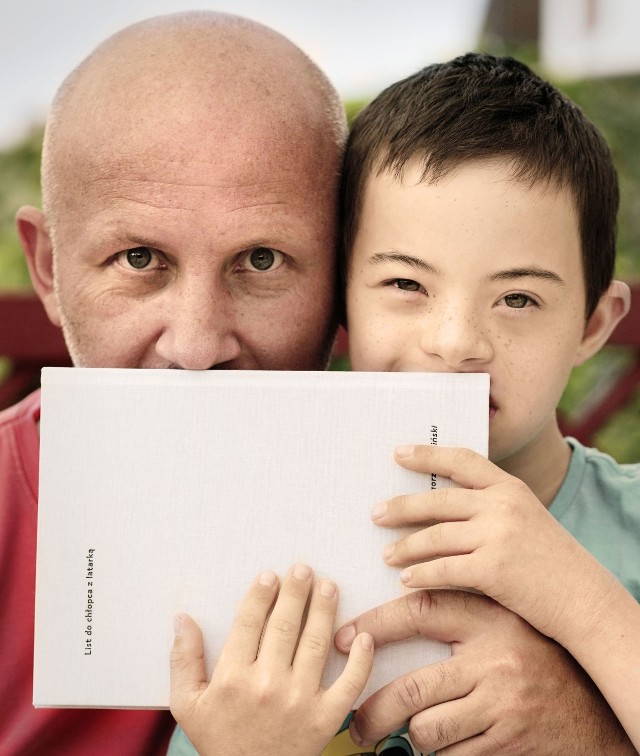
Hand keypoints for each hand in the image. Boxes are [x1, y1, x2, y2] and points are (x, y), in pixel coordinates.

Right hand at [170, 564, 373, 755]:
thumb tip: (182, 619)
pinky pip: (349, 683)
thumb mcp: (187, 705)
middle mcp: (267, 685)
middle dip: (296, 591)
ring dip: (324, 610)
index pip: (249, 622)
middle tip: (303, 569)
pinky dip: (360, 659)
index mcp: (233, 678)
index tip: (270, 576)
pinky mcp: (325, 719)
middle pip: (285, 625)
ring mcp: (300, 701)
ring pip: (316, 643)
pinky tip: (362, 637)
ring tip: (328, 586)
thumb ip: (184, 659)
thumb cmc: (219, 742)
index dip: (261, 594)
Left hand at [335, 589, 633, 753]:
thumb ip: (459, 616)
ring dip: (413, 735)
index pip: (420, 612)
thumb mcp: (504, 623)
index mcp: (489, 619)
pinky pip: (452, 755)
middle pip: (412, 689)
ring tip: (410, 733)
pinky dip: (441, 754)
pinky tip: (448, 744)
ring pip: (427, 729)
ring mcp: (500, 706)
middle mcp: (494, 660)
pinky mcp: (506, 743)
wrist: (597, 707)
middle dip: (373, 710)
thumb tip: (388, 620)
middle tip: (357, 723)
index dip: (375, 624)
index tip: (344, 638)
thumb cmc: (538, 658)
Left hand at [377, 445, 608, 642]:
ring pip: (435, 536)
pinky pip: (443, 569)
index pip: (462, 460)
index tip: (399, 453)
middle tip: (376, 513)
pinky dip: (420, 574)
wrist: (585, 599)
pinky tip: (405, 579)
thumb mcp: (527, 518)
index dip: (428, 455)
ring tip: (386, 553)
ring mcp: (498, 536)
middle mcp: (502, 505)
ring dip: (405, 546)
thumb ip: (490, 507)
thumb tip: (438, 507)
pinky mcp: (493, 569)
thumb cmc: (551, 561)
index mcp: (510, 488)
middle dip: (402, 507)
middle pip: (438, 500)